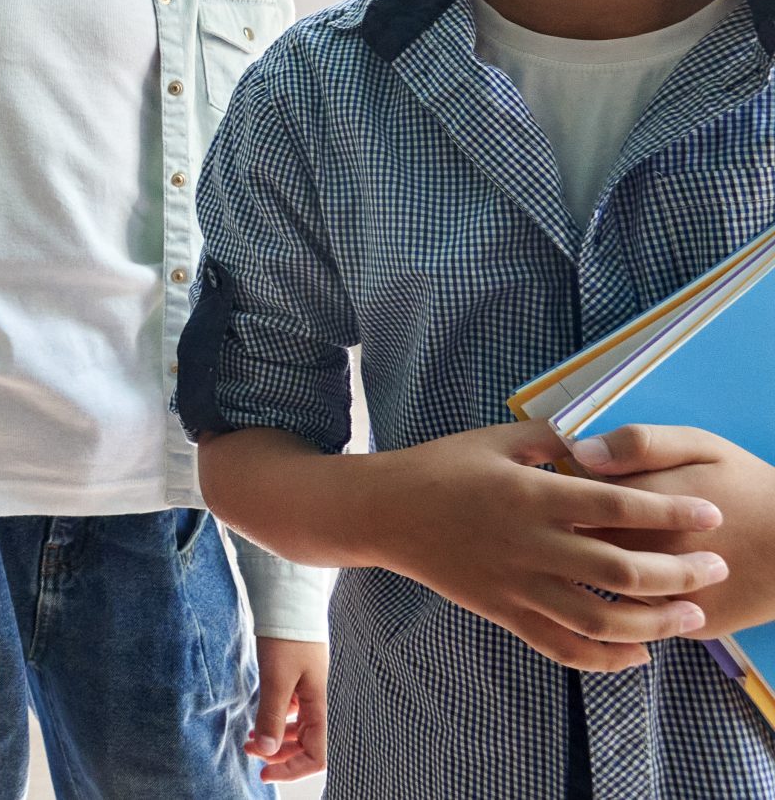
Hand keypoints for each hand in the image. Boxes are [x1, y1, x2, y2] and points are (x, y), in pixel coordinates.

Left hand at [248, 636, 326, 782]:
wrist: (288, 601)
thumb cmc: (287, 637)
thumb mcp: (276, 678)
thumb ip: (271, 716)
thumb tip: (266, 752)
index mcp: (317, 706)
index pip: (317, 756)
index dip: (292, 770)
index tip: (264, 773)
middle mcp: (315, 702)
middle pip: (306, 746)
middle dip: (279, 756)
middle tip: (249, 752)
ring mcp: (306, 691)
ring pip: (297, 730)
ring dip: (275, 739)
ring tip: (249, 739)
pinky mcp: (295, 680)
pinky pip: (289, 711)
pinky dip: (275, 720)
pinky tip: (259, 716)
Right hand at [355, 420, 727, 670]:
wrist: (382, 511)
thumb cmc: (439, 467)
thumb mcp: (493, 440)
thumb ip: (550, 440)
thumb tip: (603, 442)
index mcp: (531, 495)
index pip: (618, 505)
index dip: (671, 510)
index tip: (710, 515)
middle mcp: (529, 544)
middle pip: (621, 569)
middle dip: (679, 573)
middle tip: (715, 568)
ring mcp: (515, 584)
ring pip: (599, 619)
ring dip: (654, 622)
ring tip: (689, 616)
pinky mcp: (502, 612)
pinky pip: (561, 646)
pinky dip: (605, 658)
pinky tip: (638, 654)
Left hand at [574, 425, 774, 640]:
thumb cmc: (751, 487)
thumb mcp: (700, 446)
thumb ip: (640, 444)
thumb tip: (581, 453)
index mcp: (640, 505)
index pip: (571, 503)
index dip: (570, 497)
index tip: (580, 490)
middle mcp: (647, 556)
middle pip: (581, 550)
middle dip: (580, 536)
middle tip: (601, 524)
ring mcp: (669, 598)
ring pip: (611, 590)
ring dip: (605, 573)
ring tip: (627, 549)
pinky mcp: (694, 626)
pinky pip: (647, 616)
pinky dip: (640, 600)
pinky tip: (652, 577)